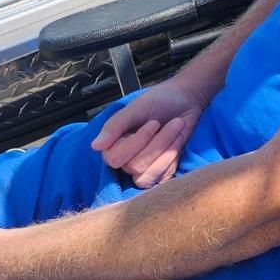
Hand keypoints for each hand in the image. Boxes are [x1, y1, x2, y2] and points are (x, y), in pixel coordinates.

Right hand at [90, 78, 206, 187]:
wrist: (185, 100)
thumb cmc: (159, 101)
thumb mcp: (136, 108)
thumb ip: (115, 126)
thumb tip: (95, 146)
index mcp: (112, 145)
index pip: (115, 158)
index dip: (138, 142)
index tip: (154, 123)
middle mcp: (124, 160)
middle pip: (135, 166)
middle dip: (158, 143)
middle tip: (174, 122)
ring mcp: (143, 169)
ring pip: (148, 175)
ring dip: (168, 150)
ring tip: (177, 128)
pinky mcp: (160, 173)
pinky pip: (163, 178)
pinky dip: (174, 158)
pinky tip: (178, 140)